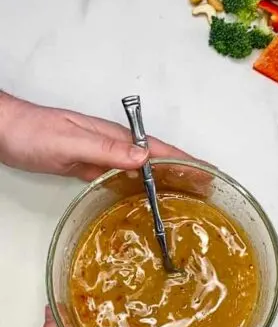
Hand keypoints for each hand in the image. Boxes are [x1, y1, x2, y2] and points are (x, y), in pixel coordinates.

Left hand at [0, 92, 189, 180]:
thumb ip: (106, 150)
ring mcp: (100, 156)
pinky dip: (138, 187)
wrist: (1, 129)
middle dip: (183, 171)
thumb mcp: (70, 142)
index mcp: (113, 137)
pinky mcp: (87, 167)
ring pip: (140, 170)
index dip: (185, 160)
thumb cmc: (31, 131)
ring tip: (186, 195)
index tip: (208, 171)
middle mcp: (112, 145)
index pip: (158, 149)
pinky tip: (143, 197)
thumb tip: (144, 158)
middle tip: (207, 188)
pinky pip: (121, 179)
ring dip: (164, 180)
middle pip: (155, 160)